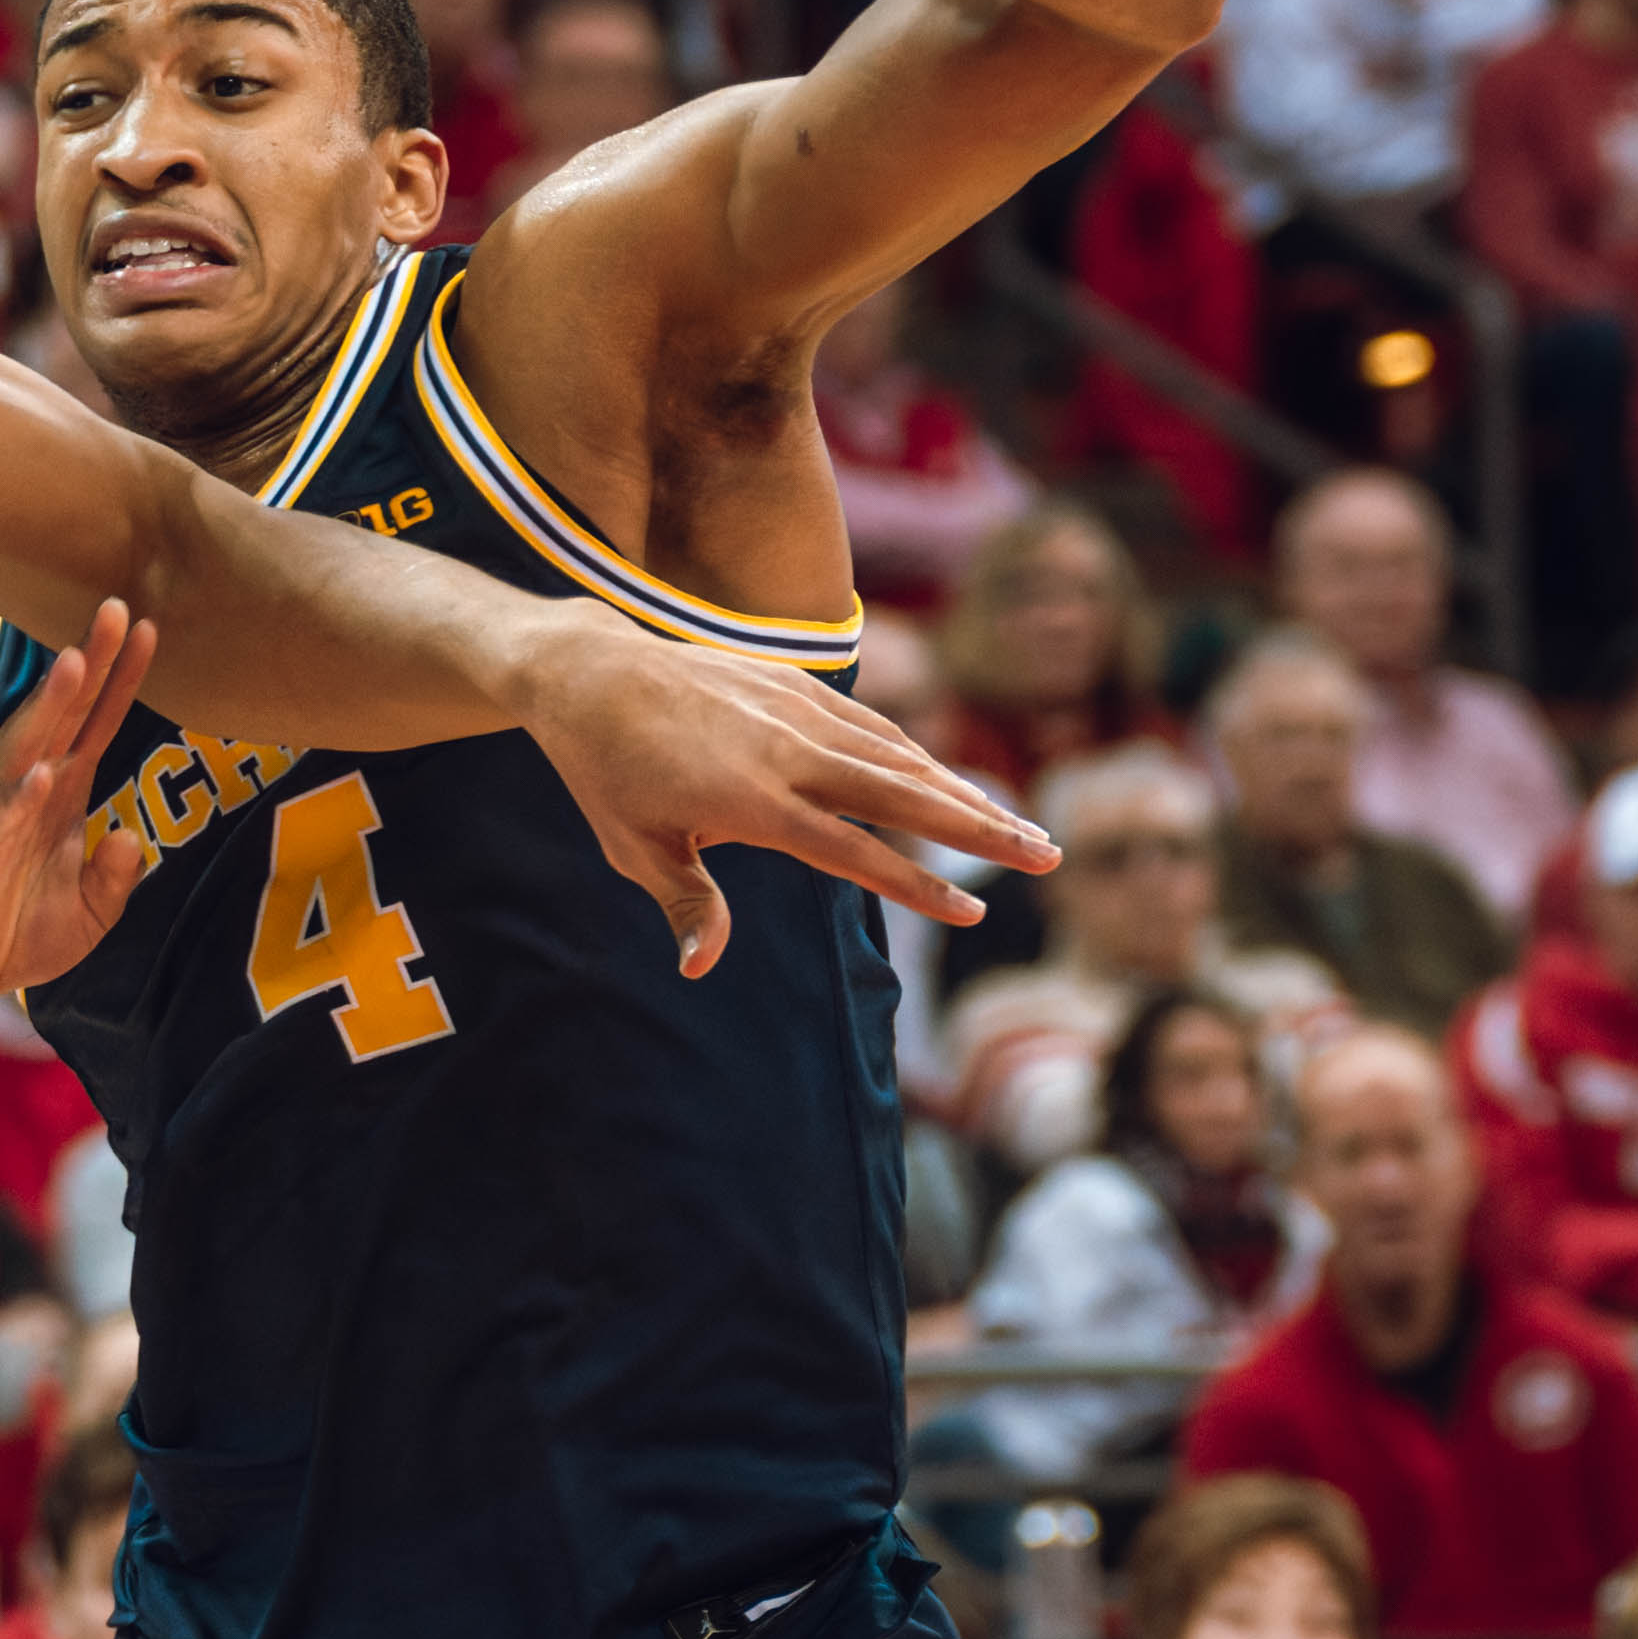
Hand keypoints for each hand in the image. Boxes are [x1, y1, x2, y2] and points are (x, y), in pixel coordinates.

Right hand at [0, 597, 162, 1021]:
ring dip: (49, 707)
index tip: (150, 629)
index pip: (96, 725)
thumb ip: (114, 874)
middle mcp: (27, 794)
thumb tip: (130, 835)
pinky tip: (41, 775)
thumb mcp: (90, 914)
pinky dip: (18, 799)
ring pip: (24, 751)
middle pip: (62, 717)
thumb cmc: (18, 935)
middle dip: (88, 663)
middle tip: (117, 609)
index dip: (121, 679)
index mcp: (61, 797)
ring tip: (75, 663)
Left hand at [512, 598, 1050, 970]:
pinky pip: (874, 727)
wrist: (591, 672)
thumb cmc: (606, 773)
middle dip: (981, 829)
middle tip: (1046, 858)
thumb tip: (699, 966)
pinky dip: (920, 756)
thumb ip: (683, 903)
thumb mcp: (634, 847)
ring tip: (1020, 828)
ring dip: (965, 792)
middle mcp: (787, 752)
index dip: (916, 884)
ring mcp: (798, 712)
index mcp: (751, 802)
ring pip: (900, 756)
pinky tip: (955, 782)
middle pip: (903, 795)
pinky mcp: (798, 686)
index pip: (853, 852)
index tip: (973, 913)